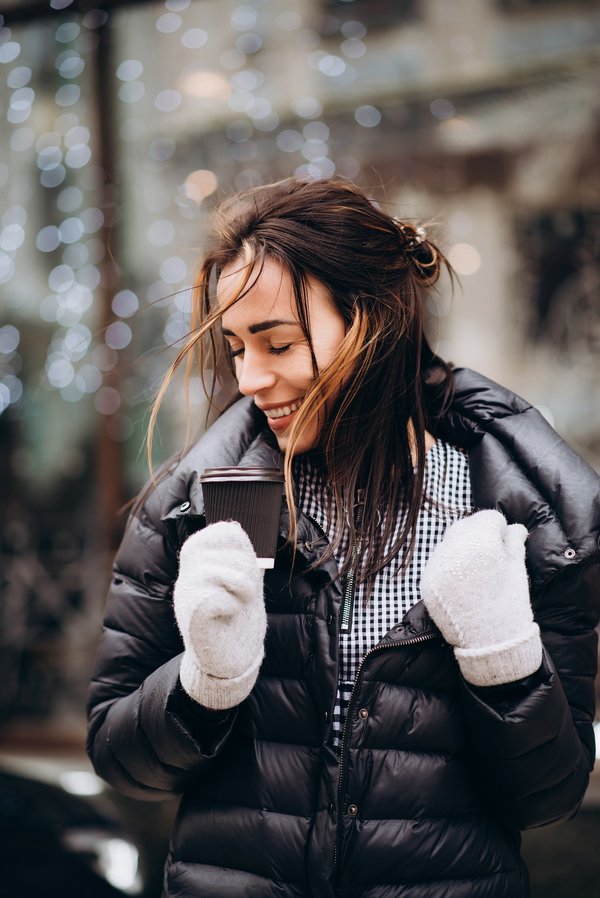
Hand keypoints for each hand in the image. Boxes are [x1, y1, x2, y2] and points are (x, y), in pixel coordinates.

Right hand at [174, 521, 266, 708]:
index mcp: (198, 559)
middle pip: (228, 550)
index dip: (246, 549)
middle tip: (246, 591)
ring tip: (239, 602)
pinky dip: (232, 607)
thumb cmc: (235, 617)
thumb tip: (235, 528)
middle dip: (248, 569)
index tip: (247, 570)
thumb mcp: (240, 578)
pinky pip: (220, 598)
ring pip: (225, 572)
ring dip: (244, 589)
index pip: (227, 532)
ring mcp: (186, 592)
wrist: (225, 660)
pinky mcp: (191, 614)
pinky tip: (226, 616)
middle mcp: (187, 571)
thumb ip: (238, 554)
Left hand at [420, 509, 541, 686]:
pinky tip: (462, 581)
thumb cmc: (510, 606)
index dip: (499, 528)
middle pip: (465, 526)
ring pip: (449, 542)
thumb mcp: (518, 571)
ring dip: (462, 547)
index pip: (488, 518)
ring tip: (476, 569)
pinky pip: (438, 562)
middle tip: (490, 554)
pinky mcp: (427, 581)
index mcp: (482, 544)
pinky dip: (449, 565)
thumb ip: (514, 543)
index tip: (504, 541)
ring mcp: (438, 566)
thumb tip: (514, 527)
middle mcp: (456, 550)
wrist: (491, 644)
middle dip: (478, 534)